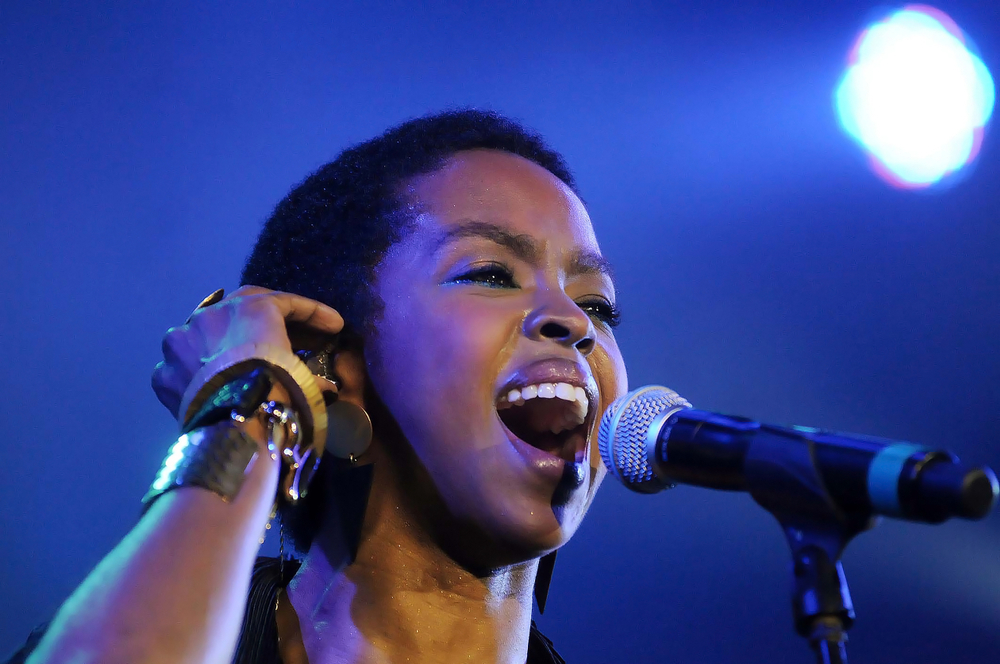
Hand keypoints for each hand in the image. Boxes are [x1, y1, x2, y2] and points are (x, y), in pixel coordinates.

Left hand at [152, 286, 343, 419]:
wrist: (234, 432)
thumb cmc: (276, 394)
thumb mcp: (303, 379)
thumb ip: (310, 376)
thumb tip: (324, 389)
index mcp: (251, 310)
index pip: (288, 303)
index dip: (315, 313)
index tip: (334, 326)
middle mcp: (211, 316)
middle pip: (242, 308)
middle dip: (267, 319)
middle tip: (289, 332)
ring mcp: (181, 342)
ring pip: (206, 334)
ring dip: (225, 343)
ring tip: (241, 358)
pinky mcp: (163, 373)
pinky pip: (184, 366)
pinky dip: (199, 371)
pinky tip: (210, 383)